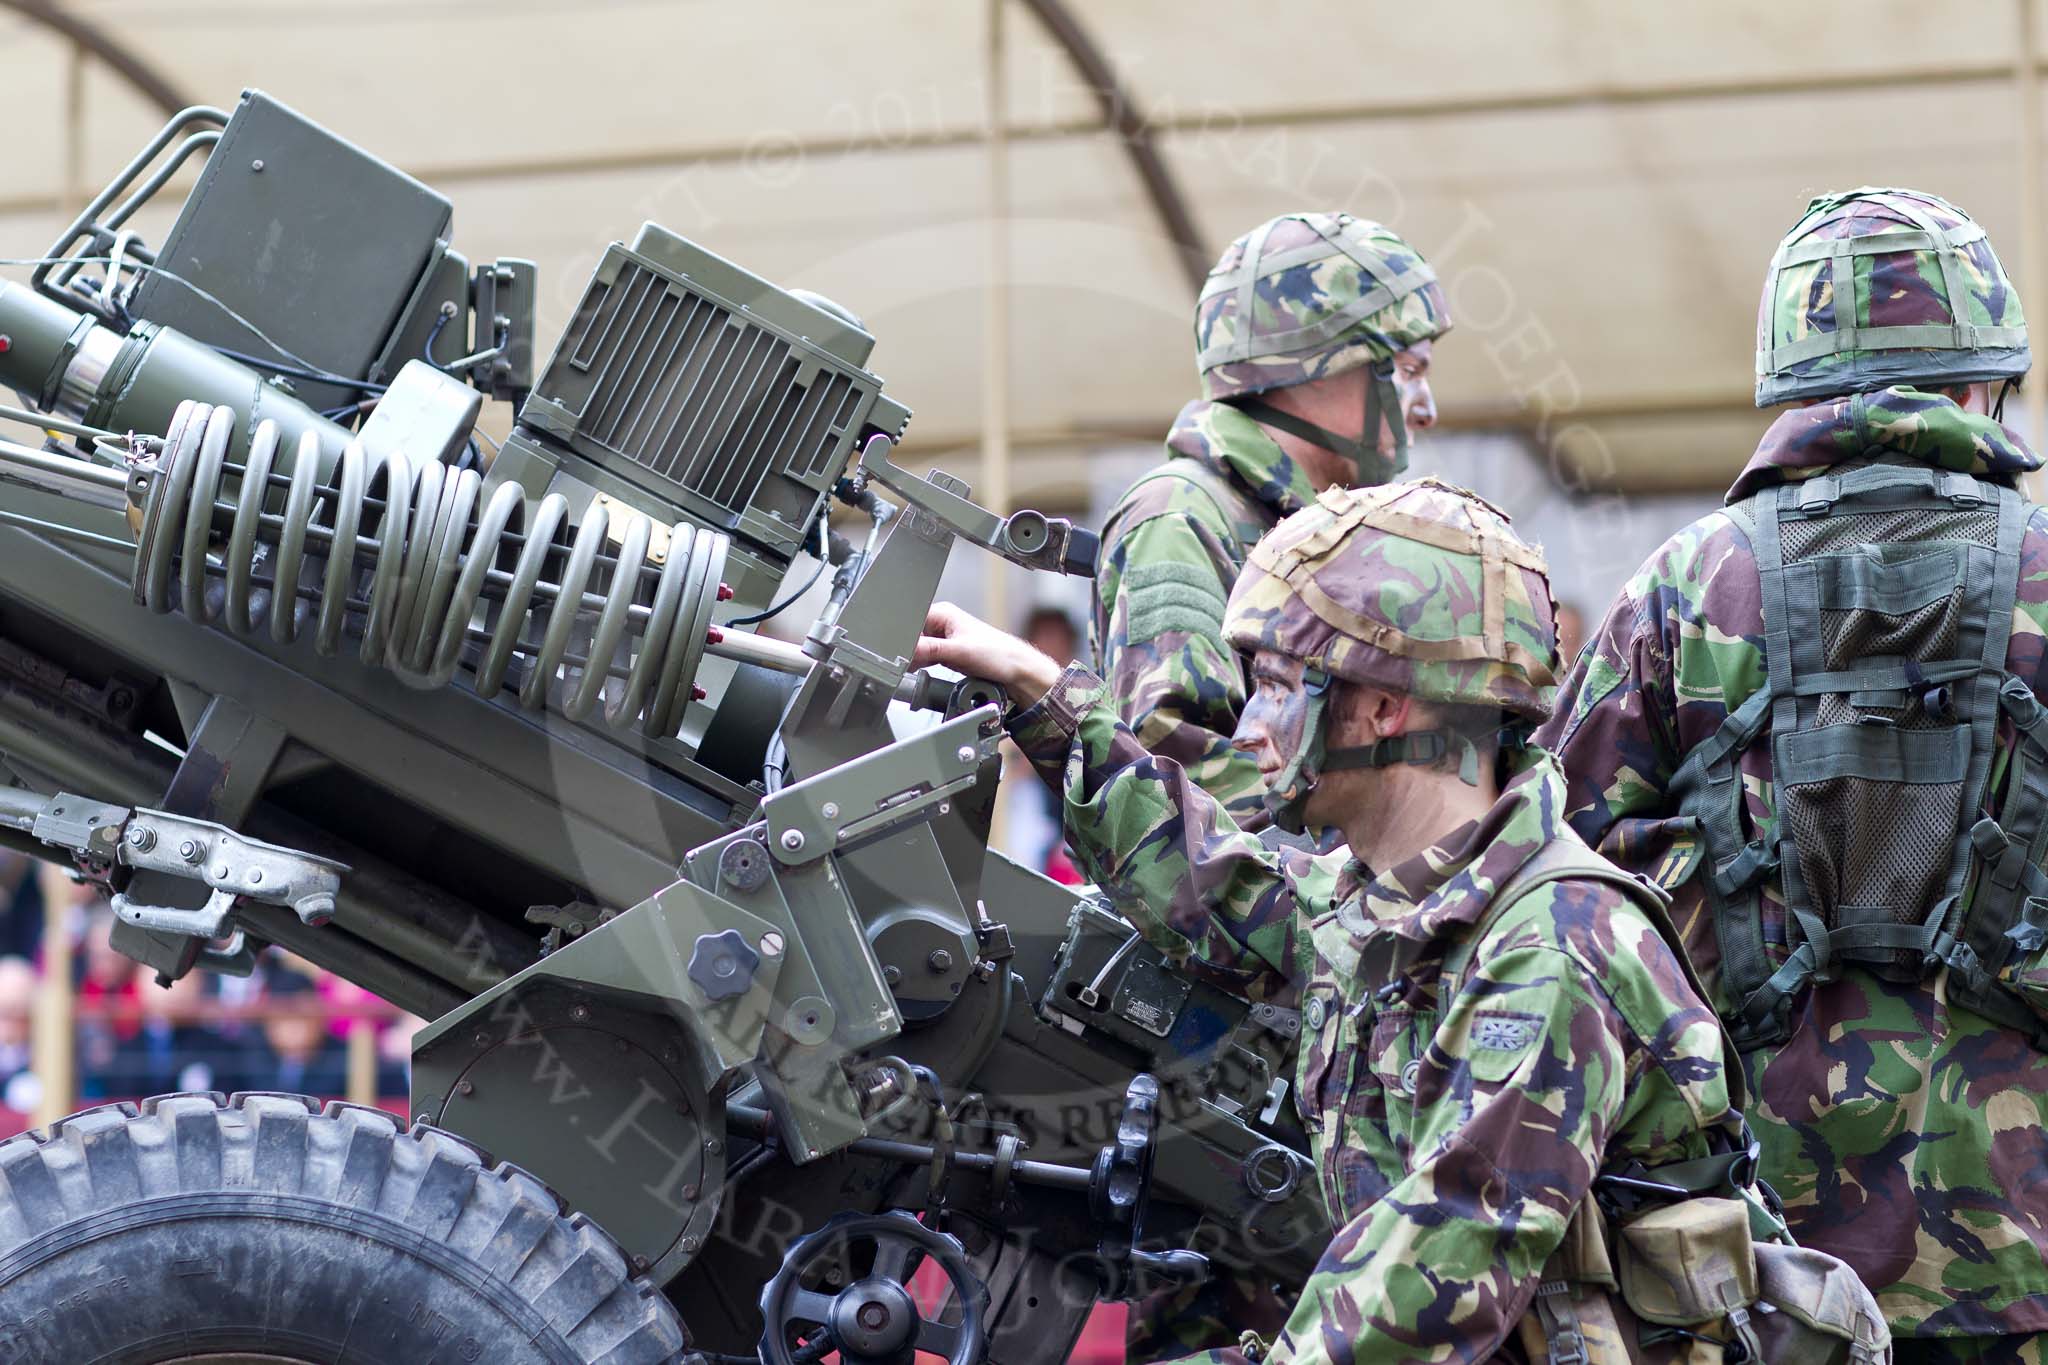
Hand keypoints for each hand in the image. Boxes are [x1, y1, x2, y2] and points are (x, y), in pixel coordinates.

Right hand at [913, 602, 1063, 708]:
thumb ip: (930, 649)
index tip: (900, 652)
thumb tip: (907, 650)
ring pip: (917, 648)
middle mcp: (942, 623)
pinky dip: (922, 665)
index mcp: (944, 613)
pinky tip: (925, 671)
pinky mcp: (946, 653)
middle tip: (911, 662)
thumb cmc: (999, 655)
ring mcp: (943, 639)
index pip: (911, 620)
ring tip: (923, 667)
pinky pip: (925, 658)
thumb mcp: (959, 651)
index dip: (902, 637)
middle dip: (908, 650)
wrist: (1016, 673)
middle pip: (911, 635)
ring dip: (916, 659)